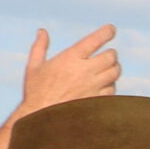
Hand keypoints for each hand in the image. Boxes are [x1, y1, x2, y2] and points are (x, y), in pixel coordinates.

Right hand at [0, 27, 121, 148]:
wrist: (40, 118)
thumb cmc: (35, 92)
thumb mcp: (34, 67)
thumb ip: (39, 47)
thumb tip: (42, 31)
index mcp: (70, 58)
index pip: (96, 39)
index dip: (106, 32)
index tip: (111, 29)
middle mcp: (85, 70)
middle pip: (111, 56)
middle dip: (111, 54)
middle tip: (107, 56)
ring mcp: (93, 86)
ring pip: (115, 72)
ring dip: (113, 69)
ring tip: (107, 70)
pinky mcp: (97, 100)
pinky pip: (112, 89)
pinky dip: (110, 86)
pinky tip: (103, 87)